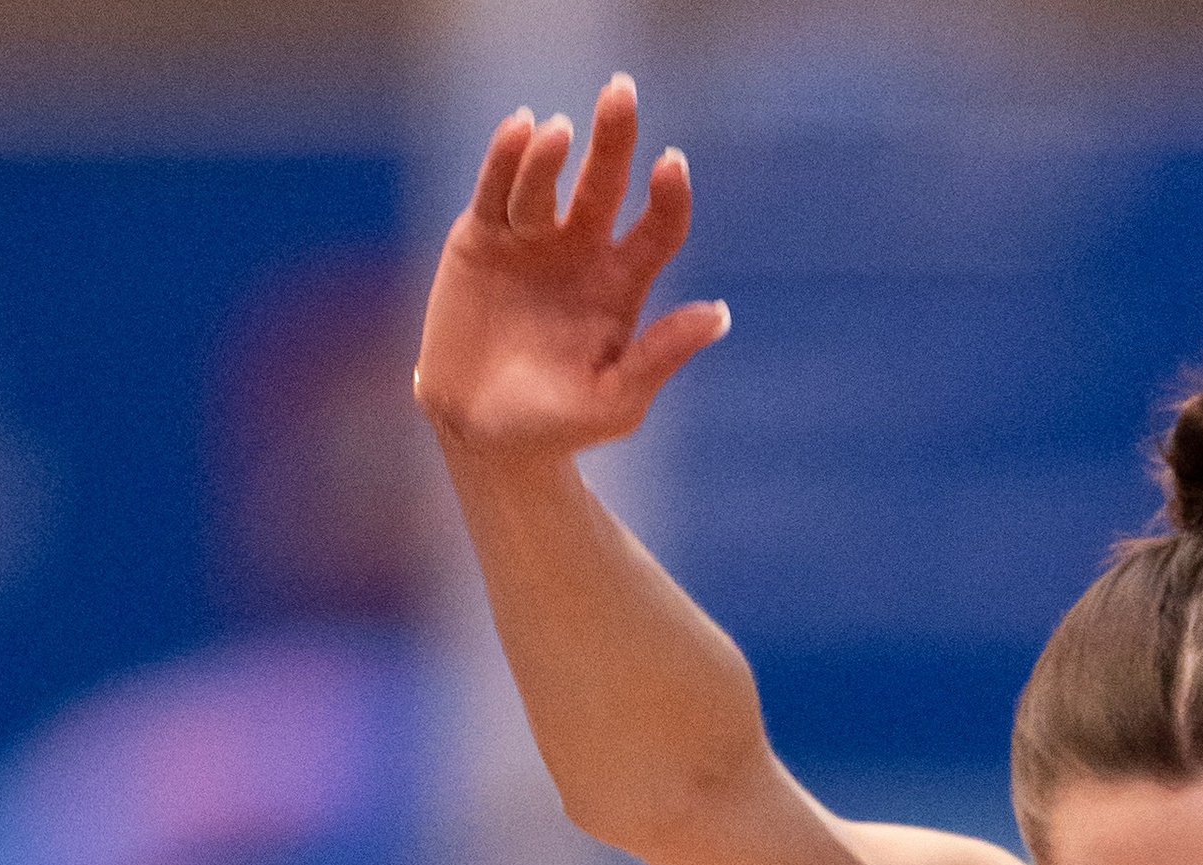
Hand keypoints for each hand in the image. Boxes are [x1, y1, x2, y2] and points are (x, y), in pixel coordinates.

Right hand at [414, 76, 728, 457]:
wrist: (483, 434)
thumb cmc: (558, 426)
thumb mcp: (616, 400)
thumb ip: (661, 355)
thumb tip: (720, 315)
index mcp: (623, 284)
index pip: (657, 228)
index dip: (667, 197)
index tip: (671, 167)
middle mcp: (581, 249)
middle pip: (605, 180)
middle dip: (615, 138)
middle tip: (621, 93)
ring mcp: (532, 239)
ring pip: (546, 180)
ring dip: (552, 155)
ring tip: (559, 134)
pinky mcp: (483, 237)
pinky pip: (496, 188)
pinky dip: (506, 157)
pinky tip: (521, 129)